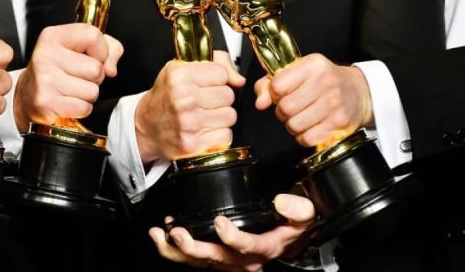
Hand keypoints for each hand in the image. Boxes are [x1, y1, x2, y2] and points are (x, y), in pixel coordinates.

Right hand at [13, 24, 123, 130]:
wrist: (28, 95)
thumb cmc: (58, 70)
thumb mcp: (81, 49)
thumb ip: (109, 49)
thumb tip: (111, 68)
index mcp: (53, 36)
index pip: (94, 36)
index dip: (102, 51)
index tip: (91, 57)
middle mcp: (46, 55)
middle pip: (96, 68)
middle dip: (94, 78)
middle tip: (76, 77)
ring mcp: (44, 79)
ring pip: (92, 91)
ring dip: (87, 95)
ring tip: (70, 90)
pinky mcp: (45, 102)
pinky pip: (84, 108)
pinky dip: (81, 108)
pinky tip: (67, 102)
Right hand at [135, 50, 243, 163]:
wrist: (146, 128)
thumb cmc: (166, 98)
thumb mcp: (181, 69)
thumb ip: (216, 63)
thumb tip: (239, 80)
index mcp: (179, 76)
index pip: (222, 74)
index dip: (217, 79)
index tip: (205, 85)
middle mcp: (183, 99)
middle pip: (228, 95)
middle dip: (220, 99)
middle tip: (204, 102)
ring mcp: (189, 123)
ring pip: (230, 116)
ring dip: (221, 117)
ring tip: (204, 116)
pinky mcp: (193, 144)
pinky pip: (225, 135)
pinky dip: (218, 134)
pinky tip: (204, 130)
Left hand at [149, 194, 314, 270]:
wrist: (288, 243)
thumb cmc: (291, 228)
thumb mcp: (304, 217)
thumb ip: (297, 209)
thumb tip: (282, 201)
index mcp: (263, 249)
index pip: (247, 247)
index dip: (232, 237)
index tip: (220, 222)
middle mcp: (242, 260)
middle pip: (215, 258)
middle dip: (193, 247)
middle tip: (179, 232)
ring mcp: (226, 262)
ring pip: (197, 262)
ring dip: (175, 249)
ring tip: (160, 234)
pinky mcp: (215, 259)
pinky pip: (192, 258)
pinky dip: (174, 248)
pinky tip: (164, 232)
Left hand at [255, 53, 372, 146]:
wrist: (358, 91)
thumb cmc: (323, 81)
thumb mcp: (298, 72)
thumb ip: (270, 84)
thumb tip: (260, 103)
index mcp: (312, 65)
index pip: (277, 85)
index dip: (274, 94)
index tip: (282, 94)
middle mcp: (325, 82)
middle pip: (285, 108)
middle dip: (283, 112)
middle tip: (292, 108)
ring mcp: (334, 103)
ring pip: (294, 125)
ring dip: (293, 125)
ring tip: (302, 117)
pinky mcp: (339, 122)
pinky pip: (307, 138)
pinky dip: (304, 136)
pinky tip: (311, 127)